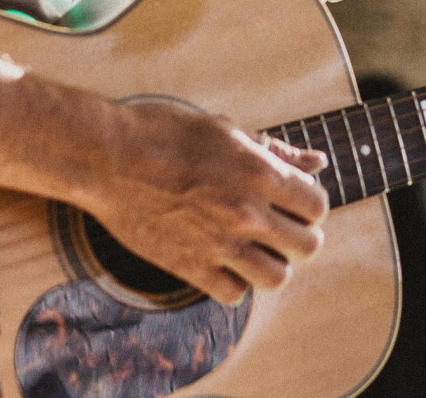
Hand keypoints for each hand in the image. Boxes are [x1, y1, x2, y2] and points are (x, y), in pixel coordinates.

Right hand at [79, 99, 329, 304]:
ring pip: (277, 277)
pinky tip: (224, 261)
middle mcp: (246, 212)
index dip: (309, 204)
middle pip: (308, 247)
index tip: (293, 201)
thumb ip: (275, 153)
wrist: (108, 156)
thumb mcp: (227, 131)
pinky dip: (234, 281)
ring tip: (256, 249)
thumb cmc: (165, 133)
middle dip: (299, 236)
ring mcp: (218, 243)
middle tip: (280, 228)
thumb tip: (315, 161)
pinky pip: (234, 293)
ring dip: (272, 264)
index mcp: (259, 173)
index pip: (317, 207)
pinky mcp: (189, 266)